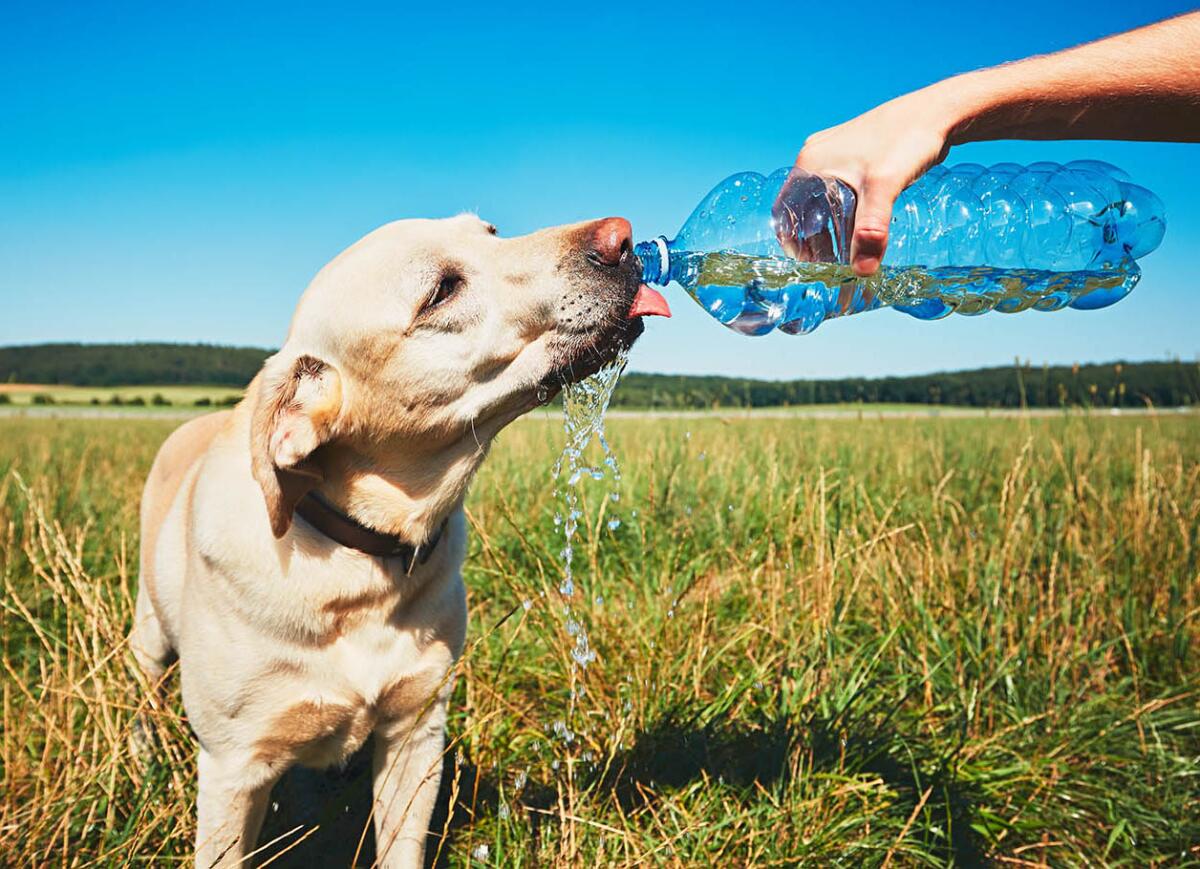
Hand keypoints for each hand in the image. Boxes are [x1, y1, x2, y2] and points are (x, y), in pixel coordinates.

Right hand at [777, 87, 954, 275]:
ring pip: (821, 200)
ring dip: (830, 227)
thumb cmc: (907, 140)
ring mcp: (835, 153)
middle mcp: (817, 156)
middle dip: (814, 239)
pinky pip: (838, 190)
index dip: (792, 241)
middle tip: (831, 263)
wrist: (937, 112)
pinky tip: (862, 226)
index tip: (809, 264)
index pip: (785, 211)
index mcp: (811, 163)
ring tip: (847, 250)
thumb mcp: (885, 188)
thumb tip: (862, 272)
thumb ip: (871, 230)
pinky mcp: (854, 154)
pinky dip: (844, 212)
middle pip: (803, 208)